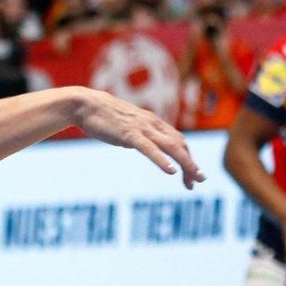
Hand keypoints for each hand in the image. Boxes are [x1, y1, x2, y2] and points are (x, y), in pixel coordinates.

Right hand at [73, 91, 205, 189]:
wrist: (85, 104)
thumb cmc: (104, 116)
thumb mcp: (128, 125)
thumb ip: (140, 134)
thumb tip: (145, 145)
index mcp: (153, 122)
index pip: (179, 141)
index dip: (188, 158)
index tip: (192, 175)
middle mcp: (152, 124)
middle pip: (180, 145)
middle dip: (191, 164)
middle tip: (199, 181)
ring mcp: (142, 128)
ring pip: (171, 146)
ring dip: (185, 163)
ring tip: (193, 179)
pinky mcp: (129, 134)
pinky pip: (149, 148)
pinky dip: (161, 160)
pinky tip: (170, 171)